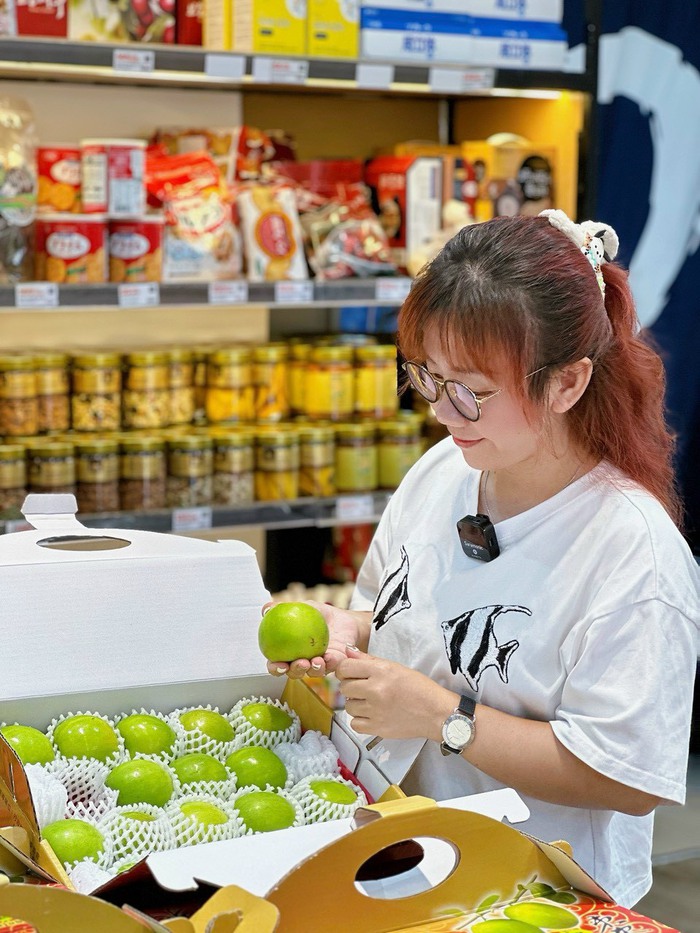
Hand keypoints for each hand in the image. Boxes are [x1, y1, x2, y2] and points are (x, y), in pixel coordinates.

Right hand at [263, 600, 369, 679]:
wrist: (343, 617)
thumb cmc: (319, 614)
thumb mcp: (301, 607)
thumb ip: (283, 608)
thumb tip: (266, 608)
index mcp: (290, 652)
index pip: (278, 664)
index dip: (275, 668)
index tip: (277, 663)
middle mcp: (303, 662)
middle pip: (294, 673)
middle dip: (294, 671)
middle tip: (300, 663)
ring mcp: (319, 665)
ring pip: (314, 673)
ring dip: (313, 670)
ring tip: (316, 661)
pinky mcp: (336, 665)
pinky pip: (333, 667)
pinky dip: (331, 663)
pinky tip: (330, 657)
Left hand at [336, 647, 455, 741]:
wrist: (435, 713)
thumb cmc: (419, 688)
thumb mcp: (395, 667)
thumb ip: (368, 659)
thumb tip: (347, 651)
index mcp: (380, 671)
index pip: (345, 668)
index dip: (345, 671)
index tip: (350, 674)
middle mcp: (375, 690)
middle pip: (344, 688)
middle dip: (351, 687)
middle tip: (363, 688)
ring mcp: (375, 711)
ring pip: (348, 707)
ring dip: (356, 704)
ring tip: (370, 702)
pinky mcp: (377, 728)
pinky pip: (354, 724)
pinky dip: (360, 721)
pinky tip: (372, 715)